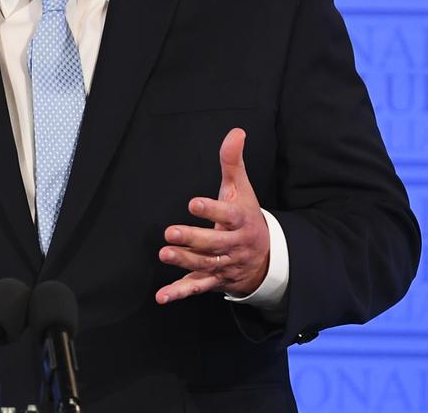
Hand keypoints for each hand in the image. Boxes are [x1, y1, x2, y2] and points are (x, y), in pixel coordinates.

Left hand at [155, 128, 269, 303]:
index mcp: (240, 221)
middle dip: (192, 239)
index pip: (227, 215)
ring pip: (204, 265)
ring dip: (184, 262)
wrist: (266, 257)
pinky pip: (197, 288)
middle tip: (170, 232)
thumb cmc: (246, 216)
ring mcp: (224, 264)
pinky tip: (162, 296)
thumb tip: (236, 131)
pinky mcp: (214, 280)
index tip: (193, 202)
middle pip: (213, 243)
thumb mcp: (242, 188)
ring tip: (164, 254)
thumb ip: (233, 161)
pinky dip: (179, 293)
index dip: (211, 209)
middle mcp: (233, 245)